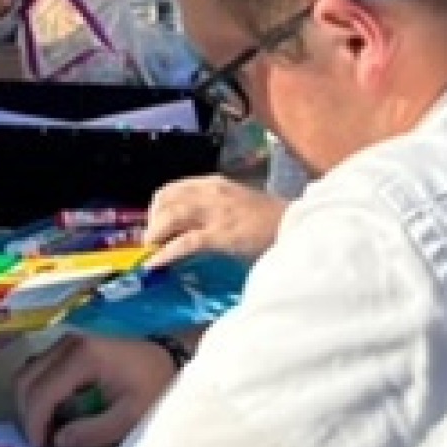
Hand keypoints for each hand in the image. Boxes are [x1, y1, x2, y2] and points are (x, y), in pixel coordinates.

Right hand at [14, 334, 180, 446]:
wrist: (169, 360)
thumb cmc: (154, 387)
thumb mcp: (131, 417)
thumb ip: (93, 432)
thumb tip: (57, 440)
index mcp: (82, 357)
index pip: (42, 392)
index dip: (35, 423)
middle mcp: (67, 343)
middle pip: (26, 379)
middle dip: (28, 413)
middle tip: (41, 440)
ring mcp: (65, 342)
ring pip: (28, 373)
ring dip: (30, 402)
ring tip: (47, 428)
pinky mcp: (67, 346)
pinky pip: (38, 369)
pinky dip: (37, 391)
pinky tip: (52, 411)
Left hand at [146, 177, 286, 267]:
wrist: (295, 226)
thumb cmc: (268, 218)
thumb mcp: (235, 202)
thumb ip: (211, 207)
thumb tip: (184, 225)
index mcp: (213, 183)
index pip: (172, 188)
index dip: (157, 207)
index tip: (154, 222)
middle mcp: (211, 192)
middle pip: (165, 200)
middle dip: (152, 220)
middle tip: (151, 239)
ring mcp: (215, 213)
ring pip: (170, 216)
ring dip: (155, 234)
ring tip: (151, 250)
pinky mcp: (221, 234)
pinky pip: (184, 243)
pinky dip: (166, 253)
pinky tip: (156, 263)